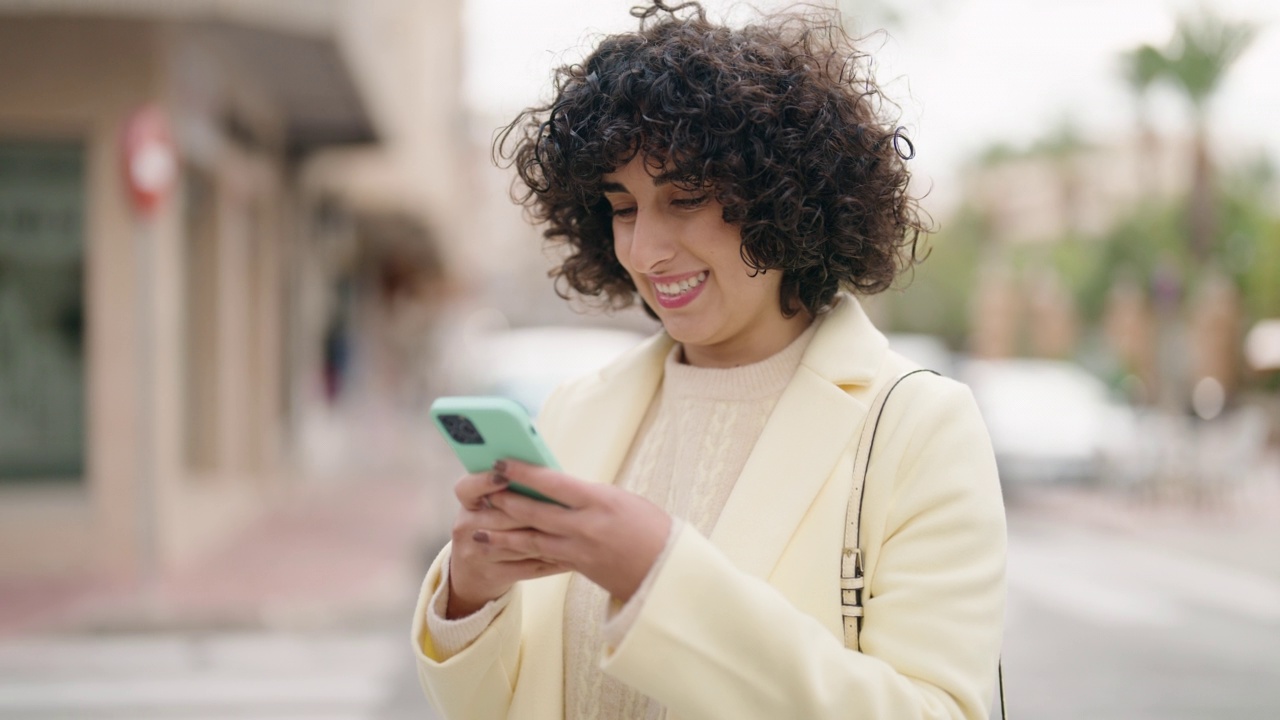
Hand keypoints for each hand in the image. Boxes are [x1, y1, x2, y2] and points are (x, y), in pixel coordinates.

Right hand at [446, 469, 566, 618]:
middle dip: (534, 512)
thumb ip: (513, 490)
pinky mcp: (493, 575)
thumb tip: (547, 473)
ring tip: (577, 531)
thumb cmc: (494, 524)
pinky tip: (573, 556)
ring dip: (550, 537)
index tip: (505, 475)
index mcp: (468, 503)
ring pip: (518, 544)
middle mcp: (466, 527)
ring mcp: (476, 554)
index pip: (466, 488)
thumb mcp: (492, 504)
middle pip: (502, 517)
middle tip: (565, 505)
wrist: (474, 570)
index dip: (485, 481)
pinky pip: (528, 567)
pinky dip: (552, 561)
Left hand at [480, 459, 671, 602]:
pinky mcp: (577, 568)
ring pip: (531, 541)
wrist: (666, 572)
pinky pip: (542, 558)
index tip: (502, 462)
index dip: (524, 473)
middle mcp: (585, 527)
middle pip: (535, 513)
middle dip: (505, 502)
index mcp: (600, 502)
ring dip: (502, 534)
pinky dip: (521, 552)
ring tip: (479, 529)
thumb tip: (553, 488)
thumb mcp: (620, 499)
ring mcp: (579, 551)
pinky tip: (503, 549)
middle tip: (483, 492)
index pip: (553, 483)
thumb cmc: (650, 527)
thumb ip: (586, 495)